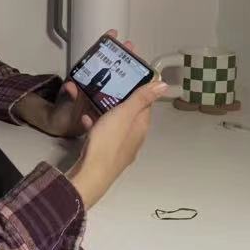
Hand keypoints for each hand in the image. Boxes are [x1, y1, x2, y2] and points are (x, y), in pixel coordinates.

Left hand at [43, 30, 134, 137]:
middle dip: (120, 56)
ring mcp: (99, 95)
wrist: (62, 130)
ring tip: (138, 63)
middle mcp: (92, 86)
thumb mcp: (64, 105)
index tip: (112, 34)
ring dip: (125, 72)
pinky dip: (127, 91)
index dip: (103, 47)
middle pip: (108, 67)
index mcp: (83, 81)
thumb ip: (68, 96)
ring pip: (115, 81)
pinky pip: (117, 96)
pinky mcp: (105, 106)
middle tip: (131, 46)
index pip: (94, 60)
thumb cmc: (61, 115)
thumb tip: (70, 86)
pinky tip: (139, 88)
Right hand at [65, 80, 167, 208]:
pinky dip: (97, 125)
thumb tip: (164, 84)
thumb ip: (142, 98)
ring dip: (107, 112)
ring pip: (117, 124)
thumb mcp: (124, 114)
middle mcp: (135, 137)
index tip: (126, 78)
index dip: (138, 90)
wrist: (92, 172)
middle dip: (120, 100)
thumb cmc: (109, 140)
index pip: (145, 104)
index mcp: (141, 125)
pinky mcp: (107, 153)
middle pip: (130, 114)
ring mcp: (121, 147)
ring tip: (93, 100)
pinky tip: (85, 120)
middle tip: (106, 87)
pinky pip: (105, 134)